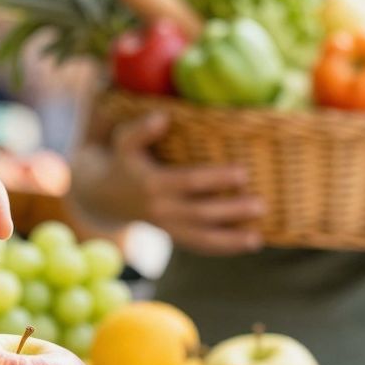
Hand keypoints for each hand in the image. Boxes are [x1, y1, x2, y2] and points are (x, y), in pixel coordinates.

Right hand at [99, 112, 263, 254]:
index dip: (216, 179)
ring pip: (200, 238)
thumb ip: (141, 130)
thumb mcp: (124, 142)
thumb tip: (162, 117)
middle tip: (261, 205)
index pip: (188, 182)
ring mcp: (167, 227)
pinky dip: (223, 248)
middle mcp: (160, 209)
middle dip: (231, 211)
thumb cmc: (122, 161)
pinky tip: (249, 244)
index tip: (244, 173)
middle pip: (200, 213)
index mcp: (153, 183)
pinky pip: (199, 246)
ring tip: (257, 239)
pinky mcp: (173, 236)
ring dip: (230, 240)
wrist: (103, 196)